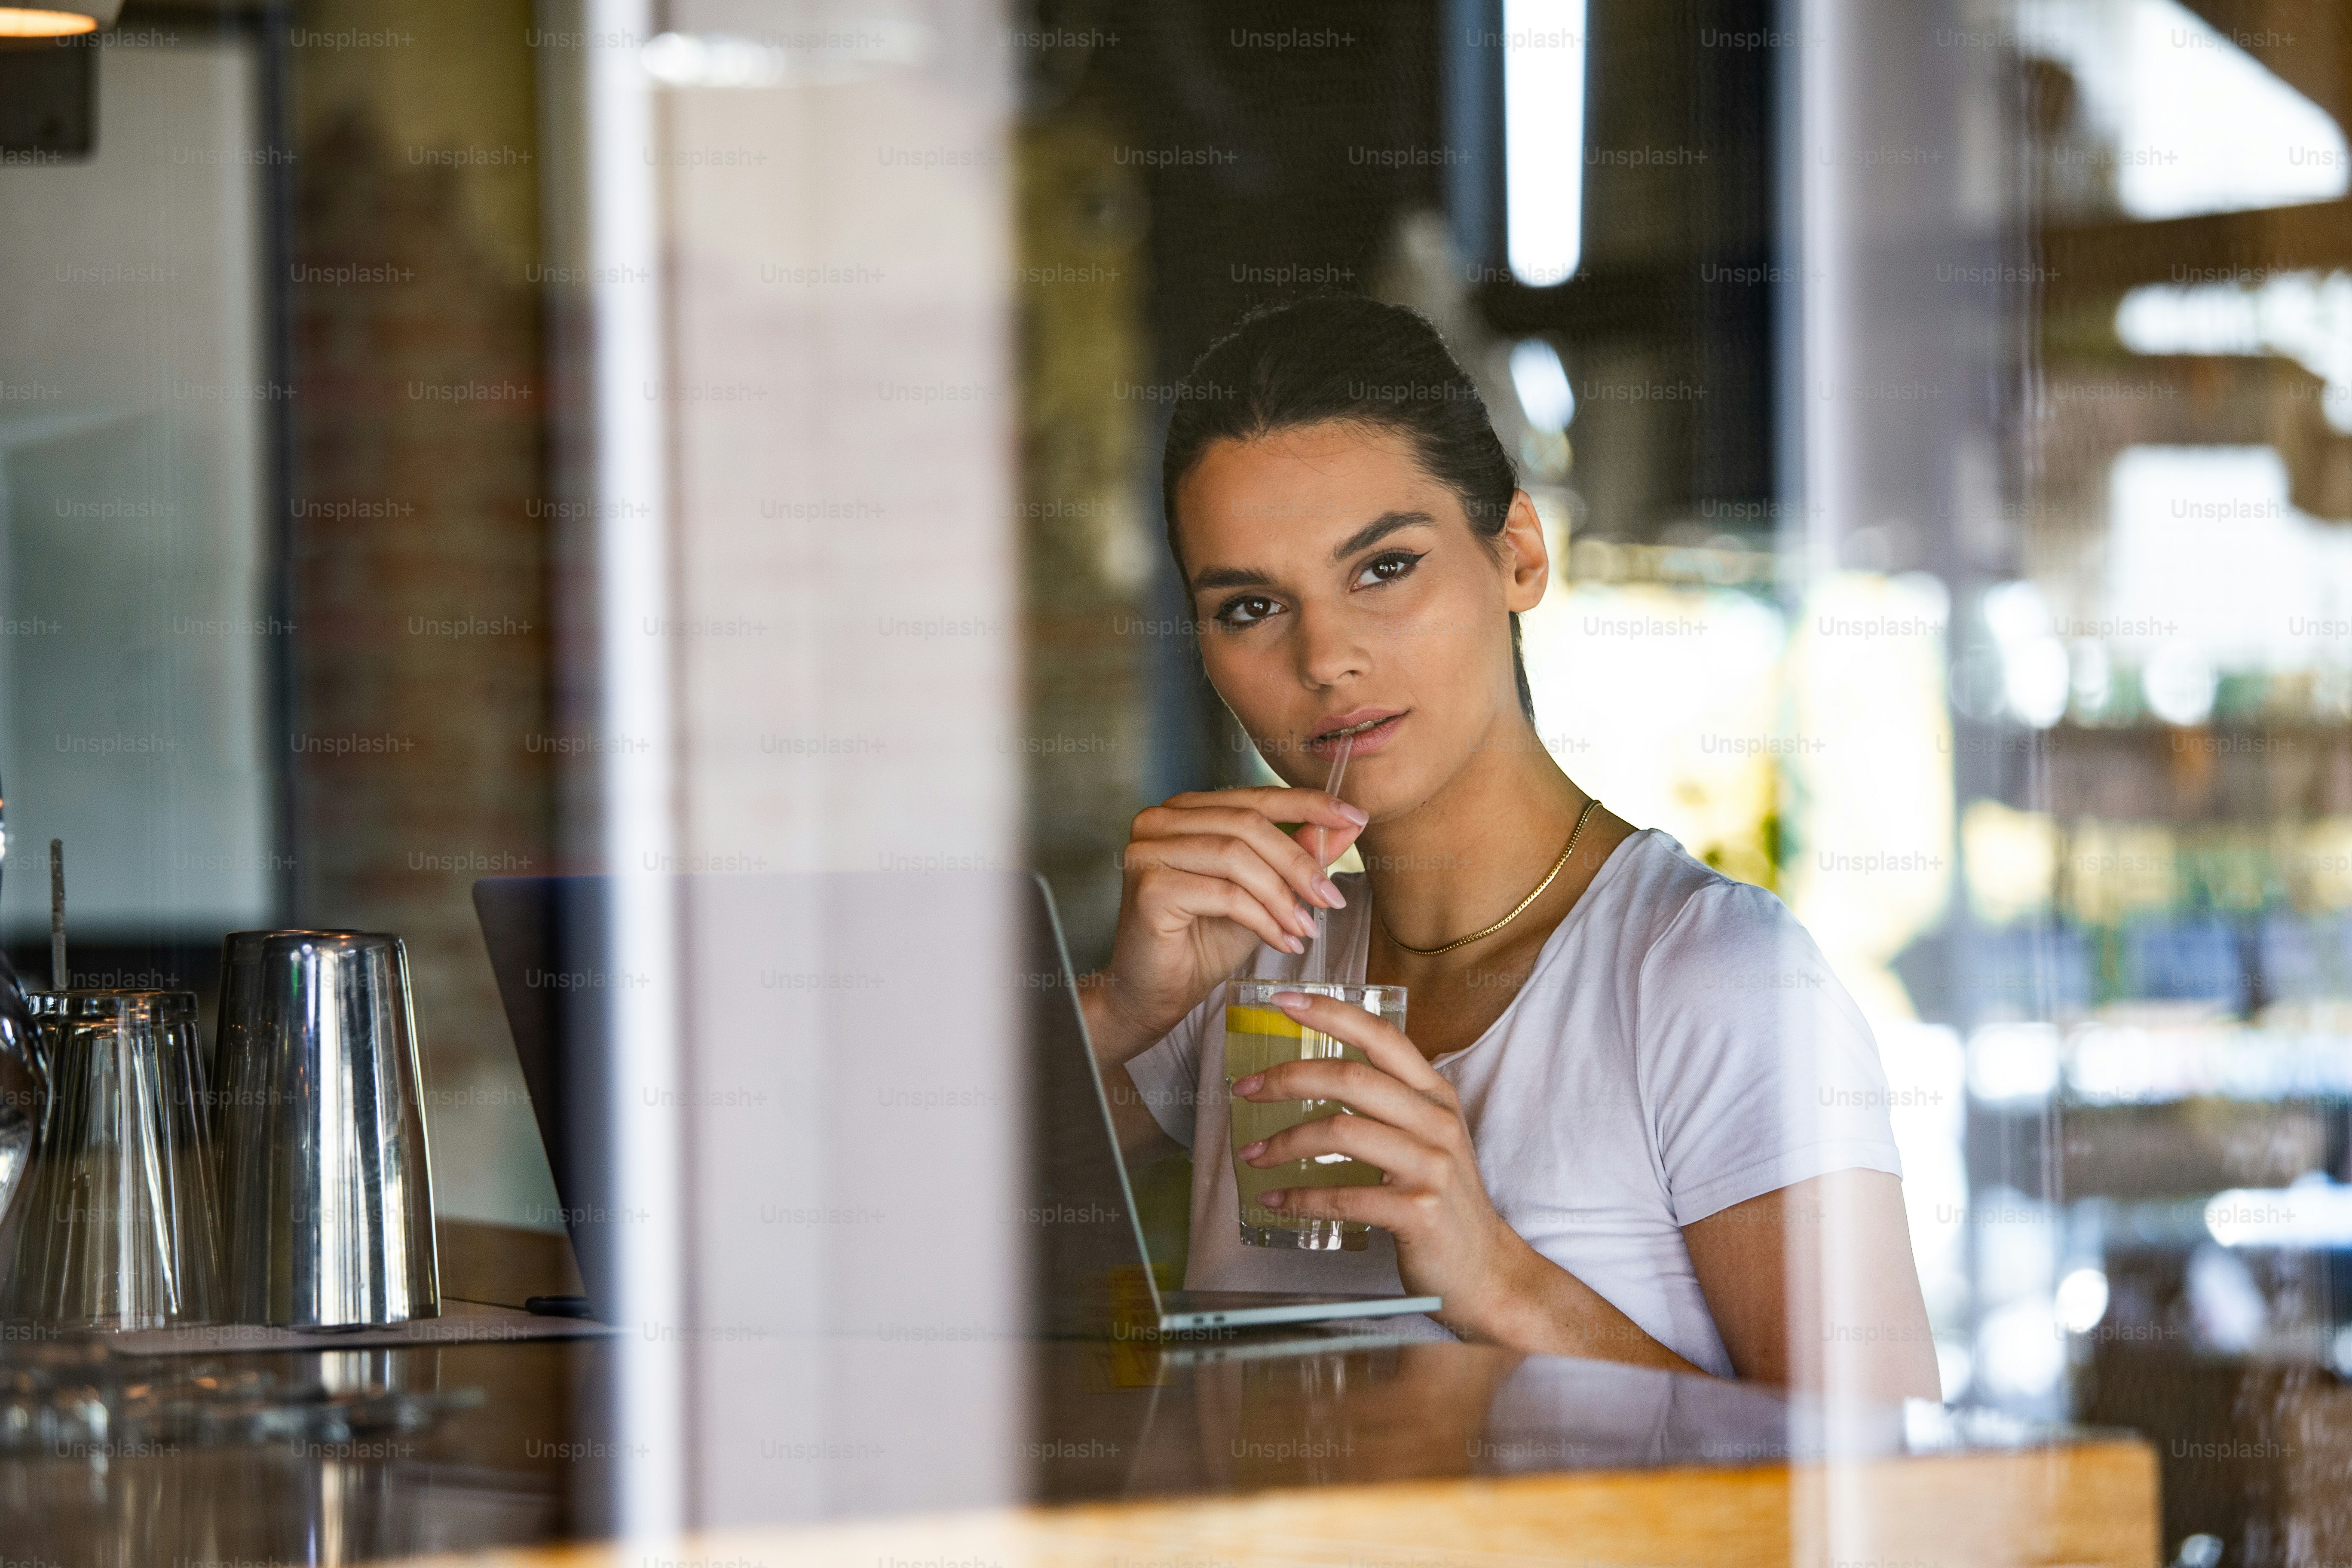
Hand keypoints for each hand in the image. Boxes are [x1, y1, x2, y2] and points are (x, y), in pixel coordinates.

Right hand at [1090, 789, 1366, 1057]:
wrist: (1153, 995)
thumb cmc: (1201, 943)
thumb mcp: (1262, 893)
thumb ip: (1297, 856)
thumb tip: (1347, 826)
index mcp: (1185, 811)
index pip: (1255, 797)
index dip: (1309, 804)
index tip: (1354, 817)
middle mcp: (1159, 821)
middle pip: (1247, 825)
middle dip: (1299, 862)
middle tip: (1331, 898)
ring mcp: (1148, 850)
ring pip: (1237, 857)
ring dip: (1283, 896)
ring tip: (1306, 928)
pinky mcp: (1150, 887)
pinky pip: (1225, 895)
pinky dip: (1263, 920)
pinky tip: (1282, 942)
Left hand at [1237, 989, 1539, 1343]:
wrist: (1486, 1269)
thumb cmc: (1444, 1201)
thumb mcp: (1428, 1138)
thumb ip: (1390, 1103)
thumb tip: (1322, 1074)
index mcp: (1435, 1095)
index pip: (1380, 1036)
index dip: (1330, 1012)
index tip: (1282, 999)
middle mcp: (1435, 1121)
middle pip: (1351, 1077)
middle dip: (1288, 1077)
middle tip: (1246, 1089)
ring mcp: (1430, 1165)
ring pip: (1341, 1132)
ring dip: (1284, 1142)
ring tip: (1252, 1154)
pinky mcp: (1417, 1210)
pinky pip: (1343, 1196)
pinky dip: (1299, 1198)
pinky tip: (1275, 1200)